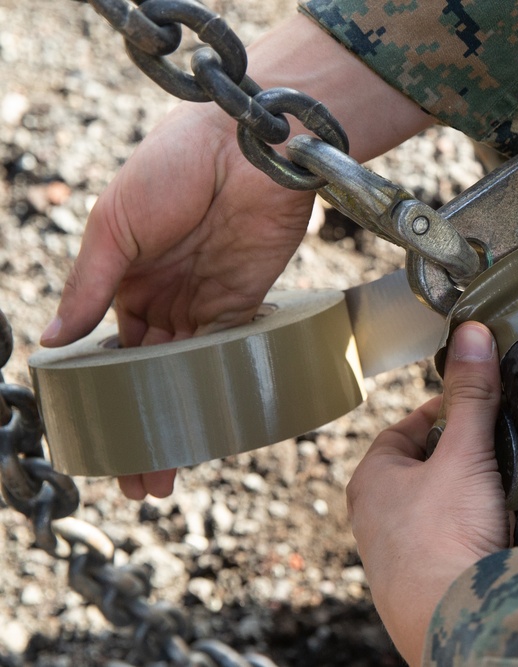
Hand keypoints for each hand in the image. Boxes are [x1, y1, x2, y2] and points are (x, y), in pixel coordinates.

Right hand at [37, 14, 432, 498]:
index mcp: (125, 278)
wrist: (248, 144)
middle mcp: (166, 297)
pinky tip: (207, 427)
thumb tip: (51, 342)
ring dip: (180, 422)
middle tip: (138, 482)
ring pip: (189, 376)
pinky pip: (228, 356)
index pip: (110, 352)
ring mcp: (208, 302)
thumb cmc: (173, 167)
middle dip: (144, 425)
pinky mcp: (249, 303)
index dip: (105, 397)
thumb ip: (90, 286)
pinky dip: (217, 392)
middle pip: (152, 375)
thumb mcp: (116, 225)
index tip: (97, 440)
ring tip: (165, 476)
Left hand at [348, 322, 507, 664]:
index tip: (471, 404)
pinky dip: (468, 532)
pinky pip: (445, 544)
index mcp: (371, 480)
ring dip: (462, 496)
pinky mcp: (419, 585)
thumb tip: (472, 334)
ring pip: (433, 509)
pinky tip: (492, 534)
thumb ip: (472, 395)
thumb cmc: (444, 541)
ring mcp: (394, 556)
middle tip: (490, 446)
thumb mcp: (465, 454)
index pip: (404, 430)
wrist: (458, 623)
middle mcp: (374, 520)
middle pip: (420, 469)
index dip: (440, 412)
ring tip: (497, 491)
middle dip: (455, 456)